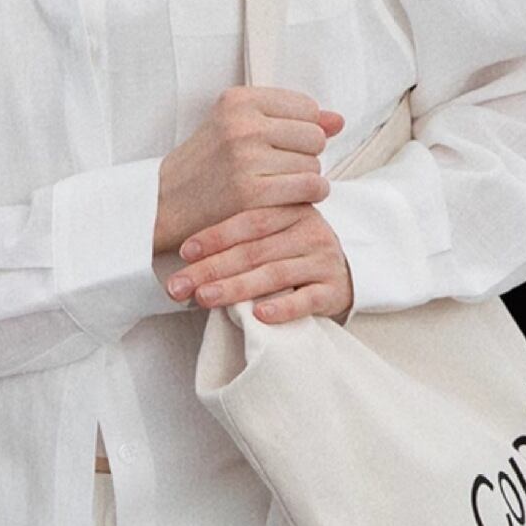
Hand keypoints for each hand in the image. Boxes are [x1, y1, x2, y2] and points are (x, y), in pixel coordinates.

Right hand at [153, 86, 345, 254]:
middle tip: (277, 168)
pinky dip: (310, 195)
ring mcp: (247, 158)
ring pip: (314, 163)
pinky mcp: (253, 192)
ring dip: (304, 178)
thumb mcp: (236, 127)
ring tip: (276, 184)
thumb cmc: (204, 166)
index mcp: (238, 100)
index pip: (307, 106)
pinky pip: (310, 187)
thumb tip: (338, 120)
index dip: (301, 129)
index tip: (280, 144)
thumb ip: (288, 119)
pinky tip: (291, 198)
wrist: (163, 203)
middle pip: (315, 136)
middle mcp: (243, 124)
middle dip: (304, 154)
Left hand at [164, 203, 355, 323]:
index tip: (183, 252)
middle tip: (179, 285)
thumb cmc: (294, 253)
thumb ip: (243, 239)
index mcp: (291, 210)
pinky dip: (282, 308)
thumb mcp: (274, 235)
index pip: (248, 221)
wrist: (346, 272)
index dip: (214, 236)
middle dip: (211, 269)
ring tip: (204, 298)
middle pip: (254, 251)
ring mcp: (323, 260)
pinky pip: (306, 300)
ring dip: (236, 288)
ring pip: (275, 274)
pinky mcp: (334, 290)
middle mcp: (309, 231)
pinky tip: (259, 316)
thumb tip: (187, 258)